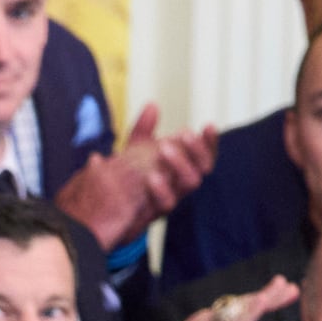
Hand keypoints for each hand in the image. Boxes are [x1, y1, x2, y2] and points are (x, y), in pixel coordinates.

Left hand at [52, 103, 218, 253]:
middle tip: (184, 134)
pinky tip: (151, 176)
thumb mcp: (135, 153)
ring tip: (164, 148)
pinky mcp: (156, 212)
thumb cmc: (129, 181)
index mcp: (181, 169)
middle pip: (203, 168)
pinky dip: (161, 189)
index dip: (210, 142)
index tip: (208, 125)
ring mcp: (171, 198)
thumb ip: (143, 130)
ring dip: (181, 163)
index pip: (204, 155)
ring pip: (190, 183)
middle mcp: (180, 184)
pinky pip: (166, 203)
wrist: (110, 214)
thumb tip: (152, 106)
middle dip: (197, 149)